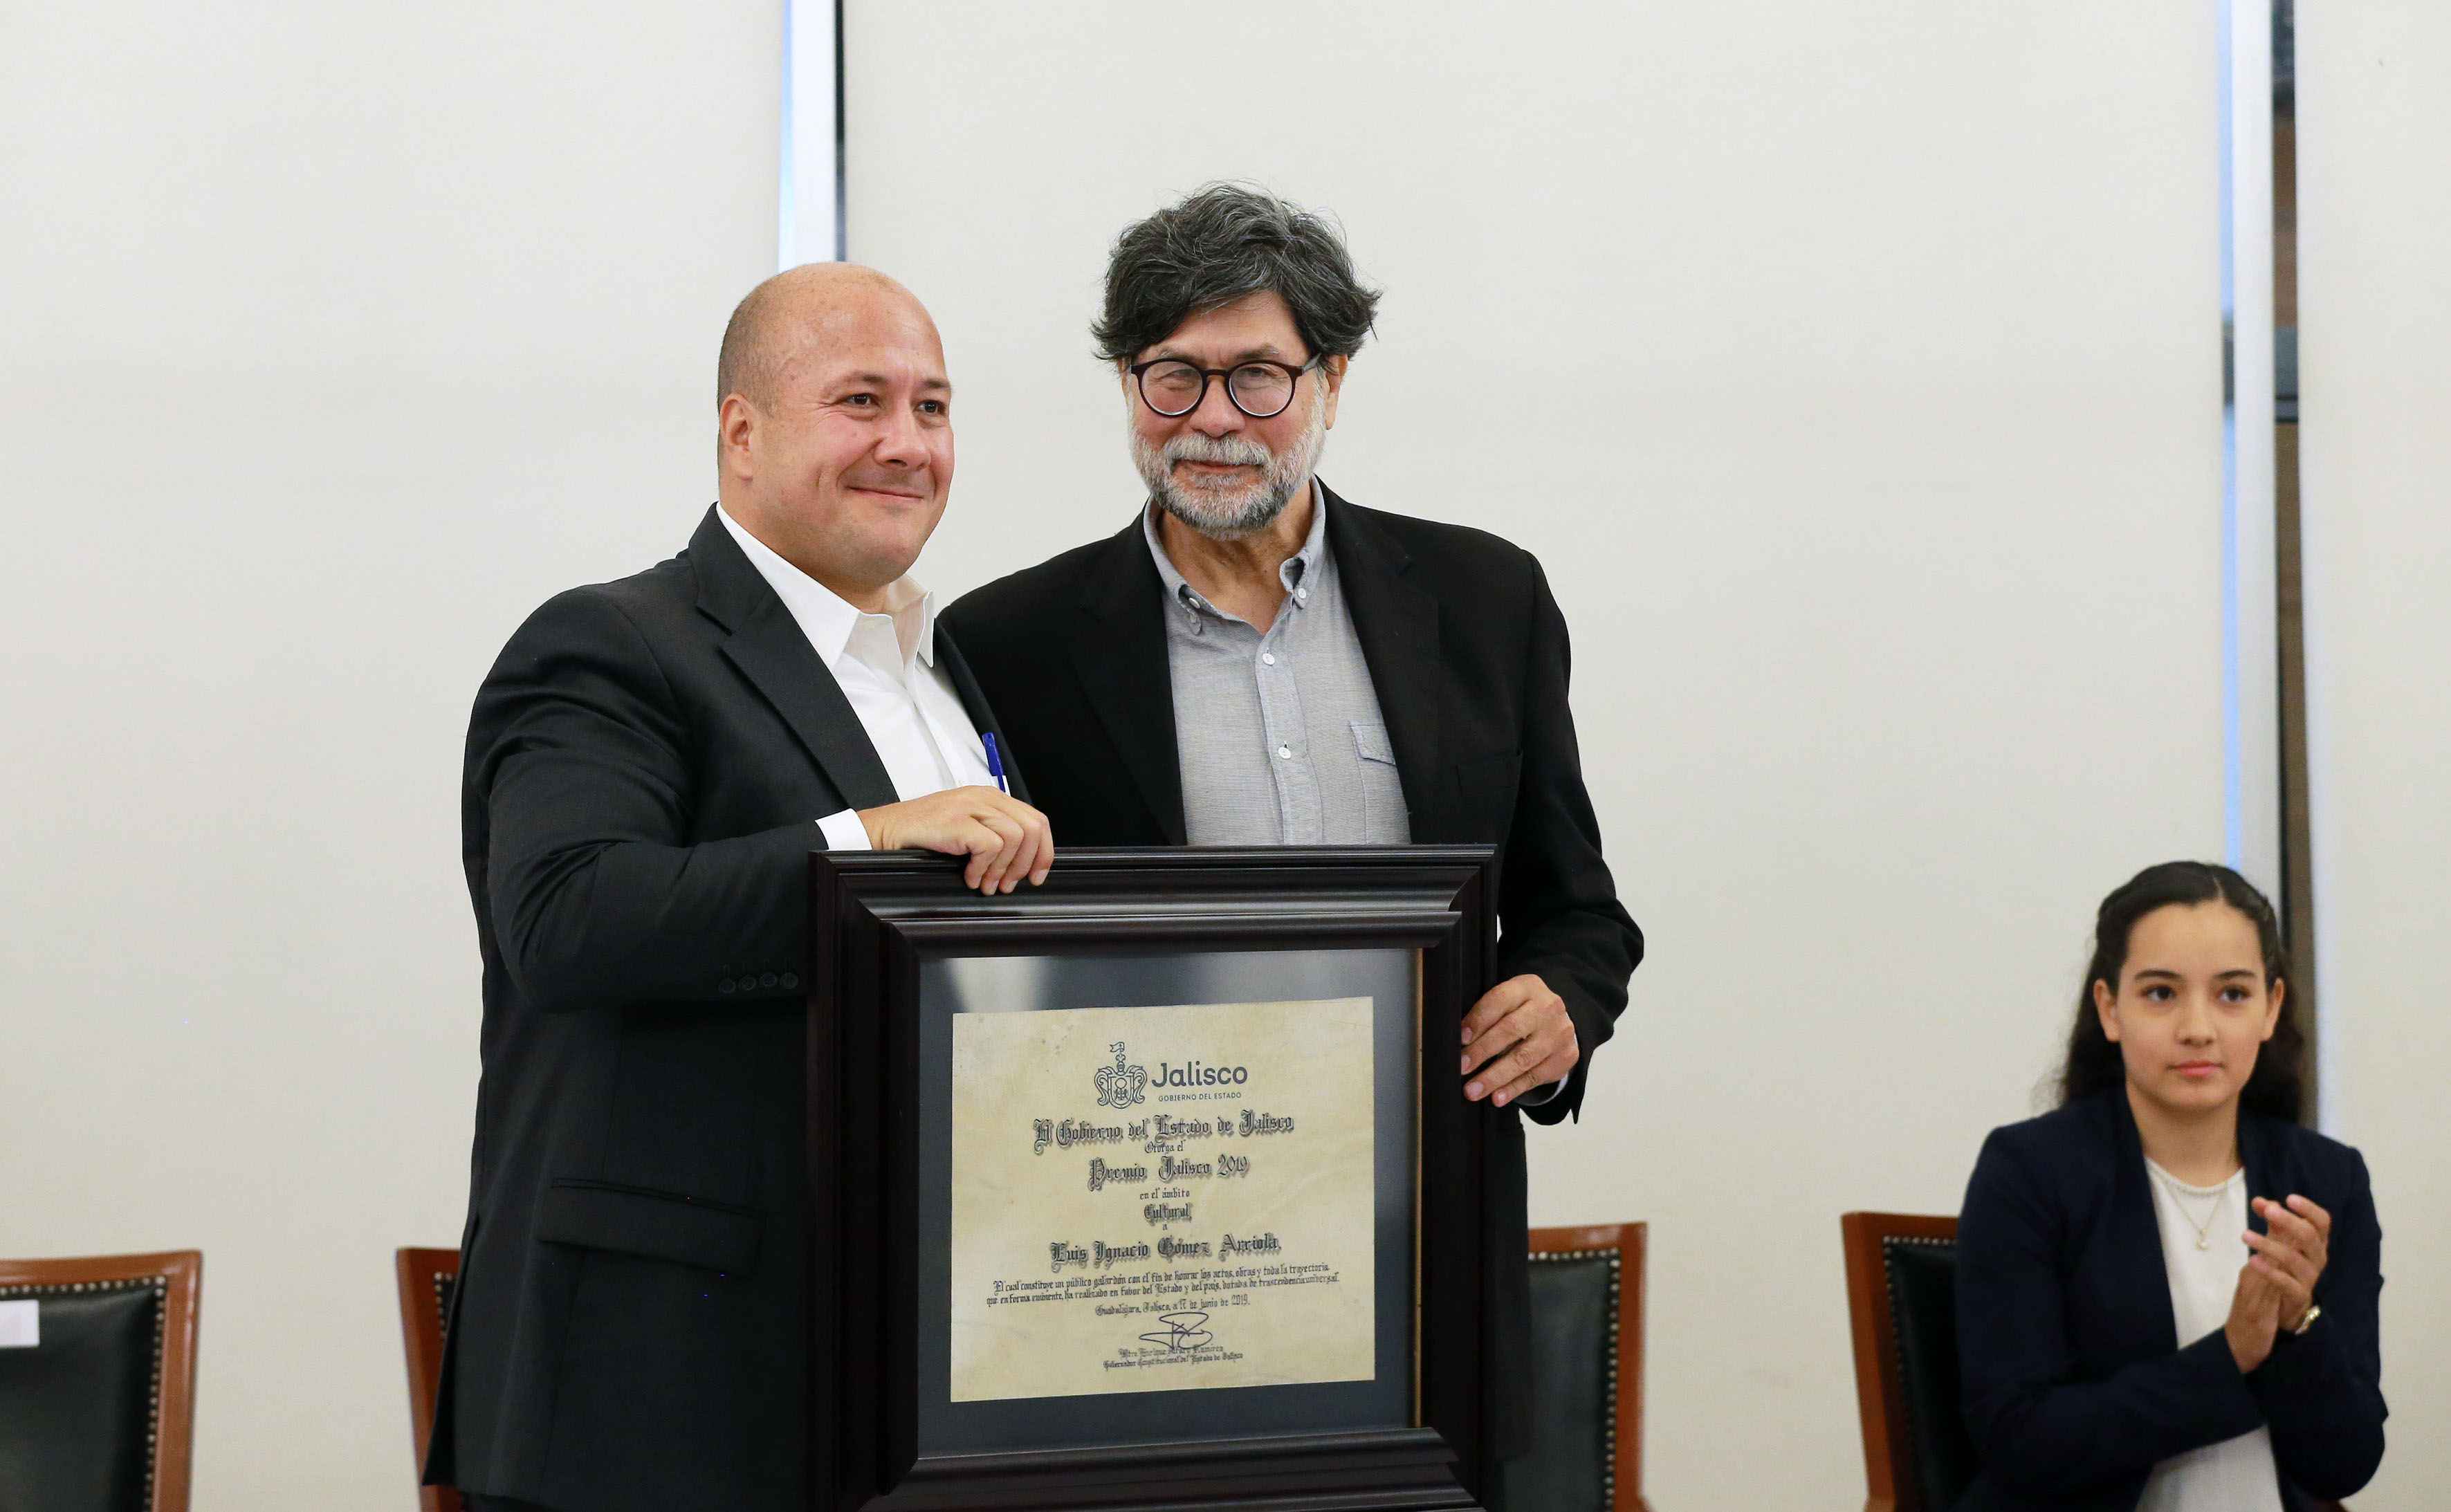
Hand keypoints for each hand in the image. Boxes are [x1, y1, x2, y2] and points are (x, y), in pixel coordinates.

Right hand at [857, 787, 1052, 894]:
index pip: (1036, 820)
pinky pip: (990, 846)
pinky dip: (984, 868)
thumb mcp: (967, 827)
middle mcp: (985, 797)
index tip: (1036, 875)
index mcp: (992, 797)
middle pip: (1032, 827)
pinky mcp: (959, 820)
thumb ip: (995, 834)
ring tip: (986, 884)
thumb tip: (1024, 864)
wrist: (889, 830)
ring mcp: (971, 806)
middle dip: (1027, 863)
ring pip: (1015, 837)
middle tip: (1010, 884)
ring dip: (1003, 869)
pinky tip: (970, 877)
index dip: (1043, 851)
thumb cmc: (925, 833)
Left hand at [1460, 974, 1577, 1107]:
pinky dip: (1513, 1089)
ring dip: (1494, 1077)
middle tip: (1462, 1067)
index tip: (1461, 1039)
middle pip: (1511, 1030)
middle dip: (1483, 1050)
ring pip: (1523, 1058)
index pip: (1500, 1000)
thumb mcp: (1507, 1002)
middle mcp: (1547, 1007)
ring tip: (1473, 1090)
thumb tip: (1460, 1040)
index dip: (1478, 1020)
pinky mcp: (1565, 1057)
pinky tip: (1496, 1097)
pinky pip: (1535, 1077)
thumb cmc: (1521, 1011)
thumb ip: (1486, 1014)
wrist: (1558, 1022)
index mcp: (1527, 987)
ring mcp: (1559, 1033)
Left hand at [2246, 1195, 2330, 1329]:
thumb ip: (2271, 1221)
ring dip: (2269, 1245)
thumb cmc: (2287, 1265)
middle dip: (2289, 1222)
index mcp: (2316, 1242)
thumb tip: (2259, 1201)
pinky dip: (2269, 1271)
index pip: (2322, 1222)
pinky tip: (2252, 1261)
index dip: (2309, 1210)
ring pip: (2294, 1259)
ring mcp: (2310, 1278)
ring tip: (2245, 1236)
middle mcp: (2317, 1258)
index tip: (2289, 1198)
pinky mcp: (2299, 1296)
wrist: (2288, 1304)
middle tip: (2268, 1212)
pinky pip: (2286, 1282)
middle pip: (2310, 1237)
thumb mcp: (2280, 1240)